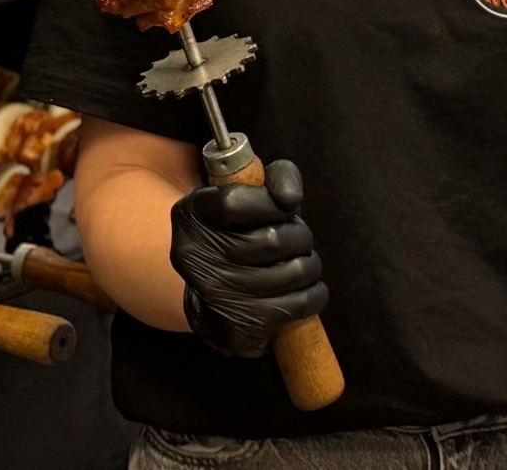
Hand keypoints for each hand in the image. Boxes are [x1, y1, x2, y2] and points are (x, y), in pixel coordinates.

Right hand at [168, 158, 326, 357]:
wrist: (211, 300)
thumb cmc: (239, 236)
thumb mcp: (246, 197)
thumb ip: (276, 178)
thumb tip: (290, 197)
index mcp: (192, 216)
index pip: (235, 202)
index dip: (270, 203)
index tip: (284, 206)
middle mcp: (194, 257)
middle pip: (273, 239)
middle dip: (301, 236)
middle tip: (299, 239)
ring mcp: (215, 296)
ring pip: (293, 272)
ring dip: (311, 265)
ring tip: (303, 264)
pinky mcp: (238, 328)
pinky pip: (299, 304)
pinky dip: (314, 294)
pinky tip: (305, 289)